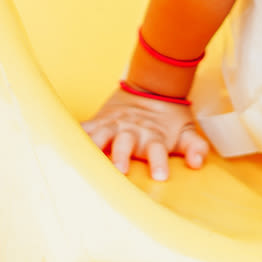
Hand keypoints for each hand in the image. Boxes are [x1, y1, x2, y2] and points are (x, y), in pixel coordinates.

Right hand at [83, 88, 208, 181]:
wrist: (153, 85)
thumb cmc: (169, 118)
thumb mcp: (186, 131)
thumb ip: (195, 147)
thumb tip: (198, 163)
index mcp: (154, 137)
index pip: (157, 151)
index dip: (159, 162)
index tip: (160, 176)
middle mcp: (132, 131)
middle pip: (124, 144)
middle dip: (121, 156)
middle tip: (119, 169)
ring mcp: (114, 124)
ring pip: (101, 134)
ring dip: (94, 145)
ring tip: (84, 156)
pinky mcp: (100, 121)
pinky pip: (84, 127)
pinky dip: (74, 134)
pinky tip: (63, 142)